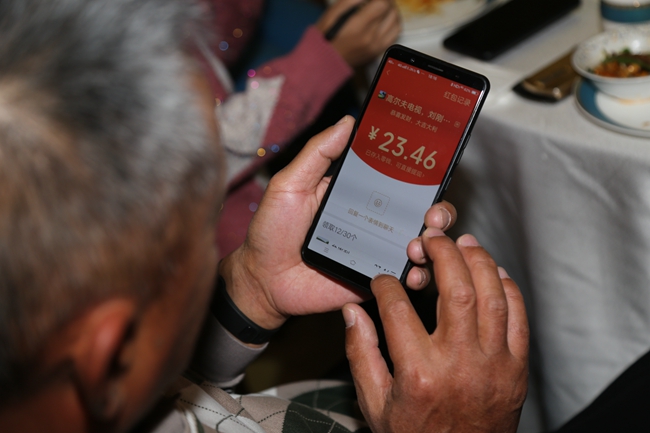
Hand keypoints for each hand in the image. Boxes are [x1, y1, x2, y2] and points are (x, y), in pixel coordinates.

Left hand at [219, 115, 455, 330]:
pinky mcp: (376, 278)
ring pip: (422, 243)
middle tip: (432, 214)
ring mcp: (377, 250)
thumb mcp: (290, 184)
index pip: (398, 177)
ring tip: (418, 244)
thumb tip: (348, 121)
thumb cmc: (272, 231)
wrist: (263, 281)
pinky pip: (407, 277)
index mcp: (357, 193)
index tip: (434, 166)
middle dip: (438, 210)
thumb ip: (317, 153)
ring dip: (433, 242)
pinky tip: (413, 271)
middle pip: (421, 210)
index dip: (421, 172)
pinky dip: (419, 274)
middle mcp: (374, 219)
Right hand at [316, 0, 400, 67]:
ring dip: (392, 12)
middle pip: (391, 12)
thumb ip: (351, 0)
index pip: (382, 4)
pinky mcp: (377, 52)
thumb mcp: (332, 13)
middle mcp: (370, 38)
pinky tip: (385, 20)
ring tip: (383, 7)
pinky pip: (394, 36)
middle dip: (387, 1)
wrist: (324, 62)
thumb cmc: (325, 38)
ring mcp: (376, 46)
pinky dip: (393, 24)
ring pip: (396, 23)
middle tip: (378, 0)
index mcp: (358, 27)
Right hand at [343, 233, 528, 431]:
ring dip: (478, 262)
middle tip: (431, 240)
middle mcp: (459, 365)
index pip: (398, 309)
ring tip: (463, 244)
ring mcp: (493, 366)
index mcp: (419, 374)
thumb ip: (360, 354)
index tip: (383, 280)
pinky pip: (518, 318)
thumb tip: (352, 312)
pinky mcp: (516, 369)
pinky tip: (494, 273)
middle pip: (456, 290)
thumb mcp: (375, 403)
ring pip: (492, 297)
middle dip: (443, 254)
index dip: (386, 285)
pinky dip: (508, 289)